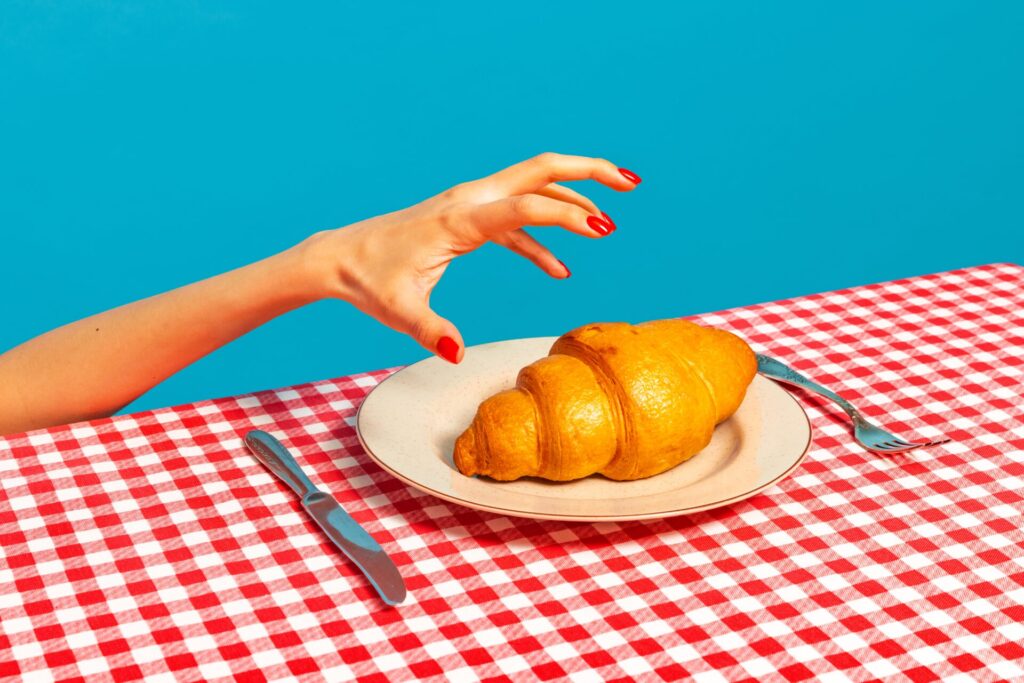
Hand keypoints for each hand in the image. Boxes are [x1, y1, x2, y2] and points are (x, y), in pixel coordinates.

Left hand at [300, 153, 641, 362]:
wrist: (341, 256)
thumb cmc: (368, 280)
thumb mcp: (398, 310)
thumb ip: (431, 331)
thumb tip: (457, 354)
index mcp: (459, 219)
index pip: (526, 206)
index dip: (568, 216)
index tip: (603, 230)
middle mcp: (470, 201)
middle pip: (541, 169)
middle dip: (589, 172)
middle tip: (631, 183)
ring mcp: (471, 206)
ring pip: (533, 188)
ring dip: (573, 198)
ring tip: (610, 222)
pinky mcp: (468, 220)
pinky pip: (516, 221)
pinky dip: (542, 236)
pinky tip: (560, 269)